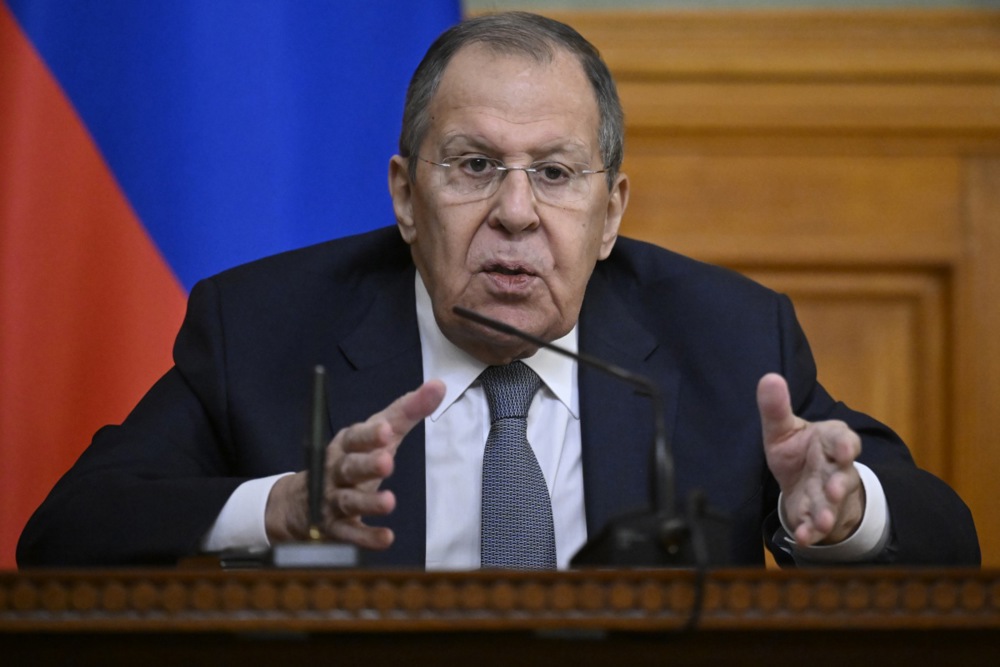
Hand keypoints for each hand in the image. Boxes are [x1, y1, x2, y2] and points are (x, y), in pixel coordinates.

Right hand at [265, 380, 445, 548]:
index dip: (370, 434)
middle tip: (387, 462)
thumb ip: (407, 411)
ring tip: (389, 502)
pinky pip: (350, 534)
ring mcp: (332, 500)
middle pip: (349, 467)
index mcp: (346, 444)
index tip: (387, 430)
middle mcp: (335, 470)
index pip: (356, 436)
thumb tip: (439, 385)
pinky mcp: (335, 528)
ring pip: (348, 500)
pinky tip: (386, 538)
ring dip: (367, 502)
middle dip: (366, 464)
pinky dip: (366, 537)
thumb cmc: (352, 459)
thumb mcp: (378, 434)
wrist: (303, 503)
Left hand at [757, 373, 864, 546]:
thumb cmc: (798, 450)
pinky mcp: (817, 515)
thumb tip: (769, 378)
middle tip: (833, 489)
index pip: (842, 440)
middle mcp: (835, 468)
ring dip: (828, 513)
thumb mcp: (783, 429)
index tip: (846, 448)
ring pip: (832, 504)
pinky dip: (811, 532)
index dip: (845, 444)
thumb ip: (776, 408)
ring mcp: (829, 495)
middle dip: (838, 483)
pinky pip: (816, 525)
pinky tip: (803, 537)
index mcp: (831, 441)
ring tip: (823, 521)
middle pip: (841, 475)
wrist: (804, 482)